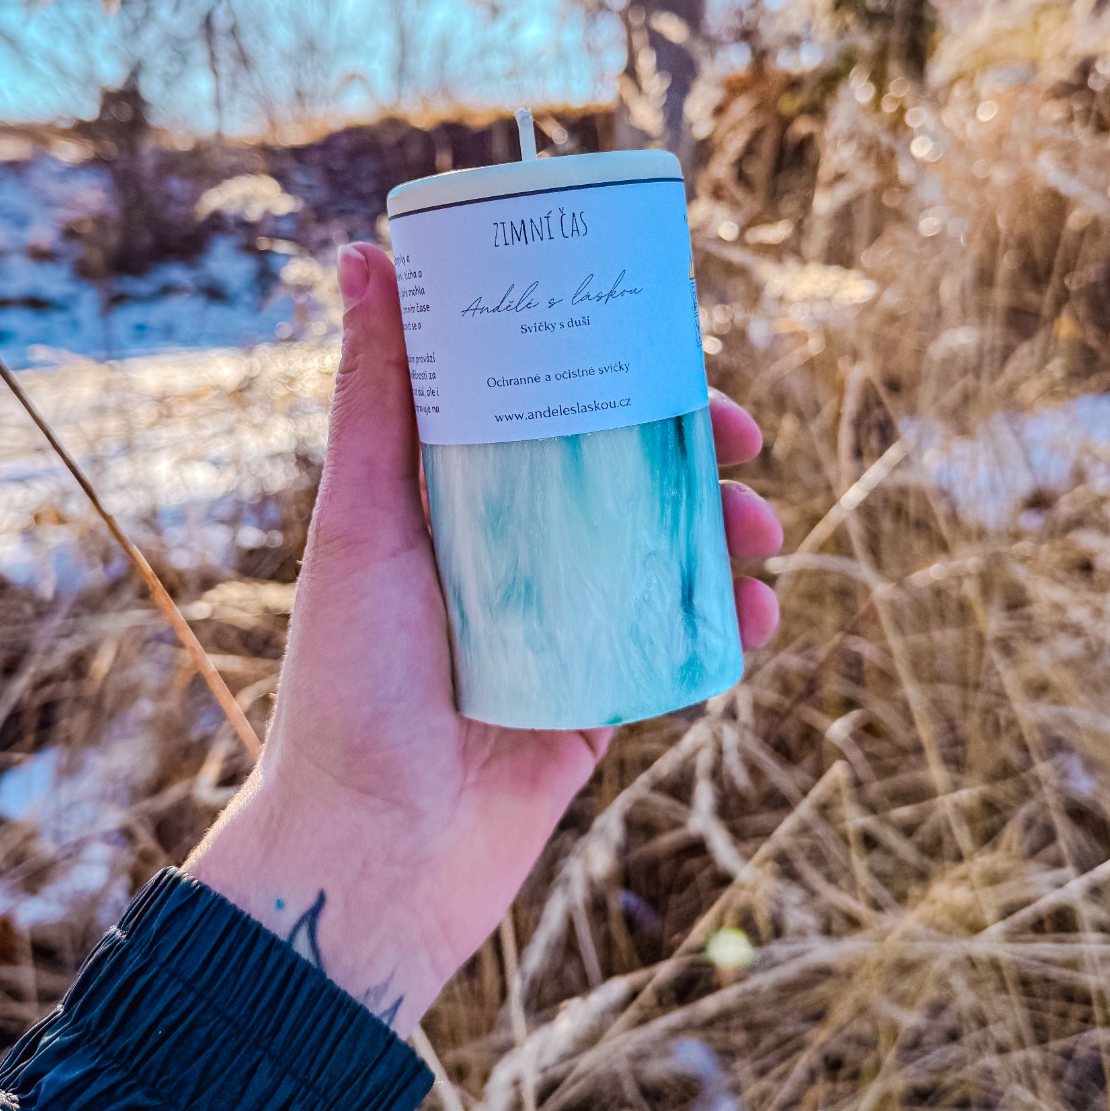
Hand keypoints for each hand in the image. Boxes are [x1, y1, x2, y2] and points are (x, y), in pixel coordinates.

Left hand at [188, 242, 781, 1032]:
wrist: (373, 856)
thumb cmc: (347, 683)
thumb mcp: (359, 522)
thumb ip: (374, 397)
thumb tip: (363, 255)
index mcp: (463, 500)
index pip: (559, 410)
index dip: (629, 378)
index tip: (683, 358)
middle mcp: (517, 552)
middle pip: (633, 476)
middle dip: (703, 454)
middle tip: (747, 444)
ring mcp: (565, 626)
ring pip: (670, 554)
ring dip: (732, 532)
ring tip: (762, 536)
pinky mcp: (601, 699)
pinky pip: (679, 644)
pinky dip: (728, 622)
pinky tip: (755, 612)